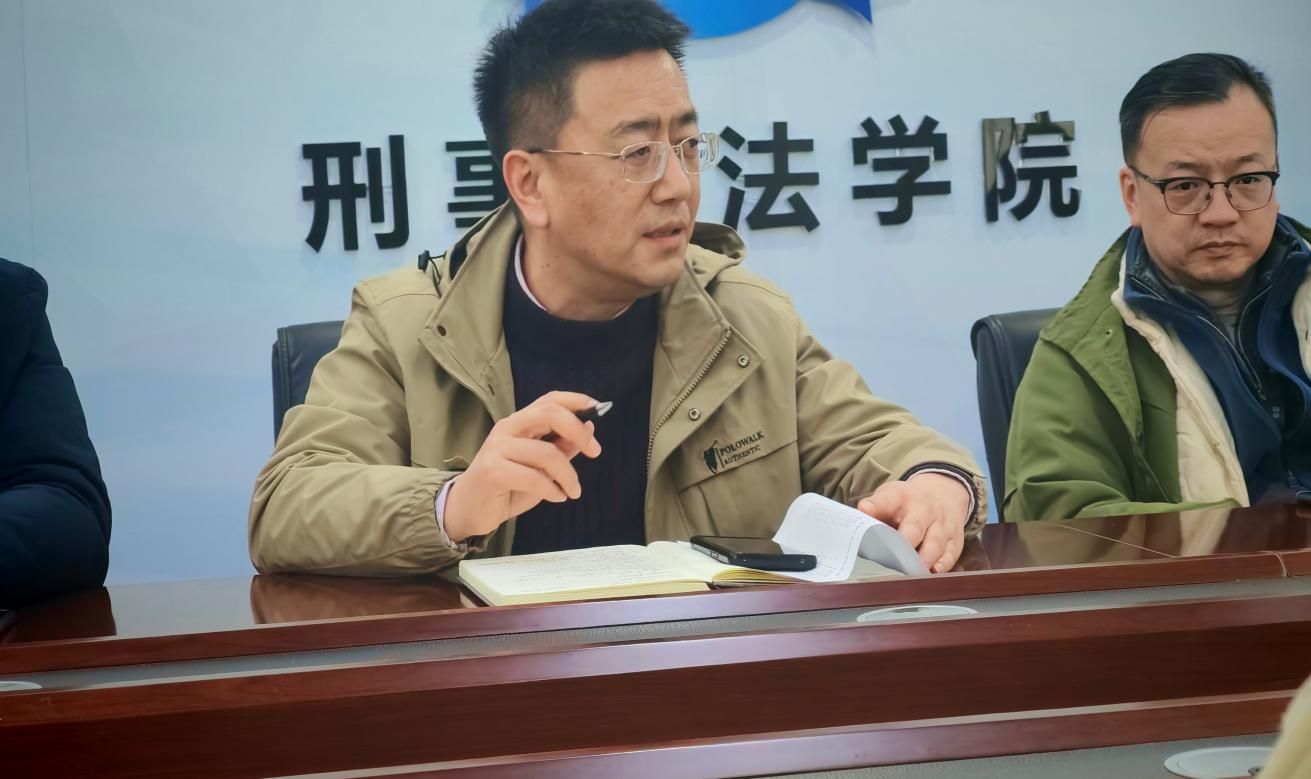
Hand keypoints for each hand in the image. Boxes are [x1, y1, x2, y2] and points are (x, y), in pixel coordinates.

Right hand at [443, 391, 601, 542]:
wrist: (469, 509)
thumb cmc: (507, 486)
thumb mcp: (542, 467)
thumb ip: (562, 448)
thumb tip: (589, 427)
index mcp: (520, 422)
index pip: (549, 399)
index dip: (576, 400)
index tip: (599, 409)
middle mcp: (507, 428)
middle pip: (548, 413)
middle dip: (577, 430)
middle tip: (595, 452)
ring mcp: (497, 448)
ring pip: (546, 453)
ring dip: (568, 475)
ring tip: (573, 491)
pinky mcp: (492, 471)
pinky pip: (533, 477)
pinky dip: (552, 489)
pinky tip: (557, 497)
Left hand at [857, 473, 971, 572]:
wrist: (943, 491)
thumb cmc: (907, 502)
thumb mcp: (889, 496)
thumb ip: (874, 511)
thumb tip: (855, 526)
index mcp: (901, 497)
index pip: (887, 500)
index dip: (875, 506)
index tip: (864, 510)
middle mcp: (924, 510)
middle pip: (914, 526)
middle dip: (904, 543)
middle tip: (892, 559)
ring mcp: (942, 524)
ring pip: (935, 542)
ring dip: (924, 558)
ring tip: (911, 572)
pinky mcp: (955, 539)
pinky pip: (951, 553)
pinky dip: (944, 564)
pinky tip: (935, 572)